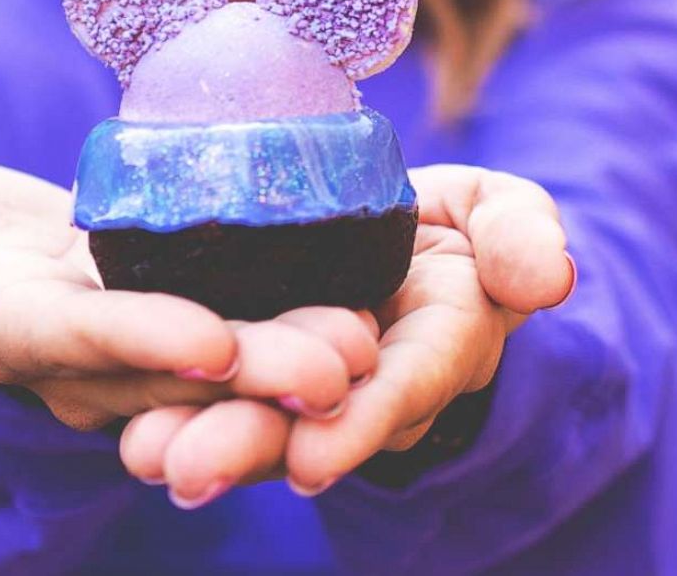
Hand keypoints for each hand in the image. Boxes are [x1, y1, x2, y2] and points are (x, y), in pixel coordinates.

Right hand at [0, 159, 377, 430]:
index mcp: (21, 329)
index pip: (77, 344)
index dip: (134, 343)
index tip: (202, 342)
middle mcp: (96, 357)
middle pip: (179, 370)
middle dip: (252, 373)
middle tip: (338, 366)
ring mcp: (152, 344)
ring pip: (231, 360)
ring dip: (299, 357)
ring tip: (373, 345)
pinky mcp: (195, 312)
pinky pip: (255, 320)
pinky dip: (308, 314)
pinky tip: (381, 296)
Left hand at [119, 165, 572, 504]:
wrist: (390, 230)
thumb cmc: (454, 227)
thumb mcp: (496, 211)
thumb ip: (519, 233)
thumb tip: (549, 277)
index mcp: (438, 347)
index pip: (405, 387)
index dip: (362, 422)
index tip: (314, 456)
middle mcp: (371, 388)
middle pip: (313, 423)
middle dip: (251, 446)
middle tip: (186, 465)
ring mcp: (309, 389)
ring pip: (257, 421)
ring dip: (200, 442)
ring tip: (144, 455)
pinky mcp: (254, 374)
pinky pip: (216, 396)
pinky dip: (173, 412)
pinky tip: (127, 432)